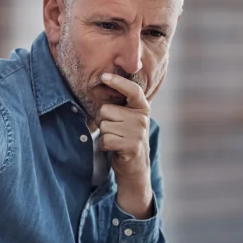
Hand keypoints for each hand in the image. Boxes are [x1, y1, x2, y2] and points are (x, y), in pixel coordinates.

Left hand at [98, 73, 153, 218]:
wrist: (134, 165)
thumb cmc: (125, 136)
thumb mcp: (127, 118)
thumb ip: (118, 105)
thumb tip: (100, 86)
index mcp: (142, 107)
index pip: (132, 90)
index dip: (118, 82)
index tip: (104, 76)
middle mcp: (142, 118)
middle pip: (106, 110)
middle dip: (103, 121)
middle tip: (114, 130)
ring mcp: (138, 132)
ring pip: (104, 126)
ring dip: (104, 135)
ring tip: (116, 139)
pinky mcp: (132, 146)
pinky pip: (106, 140)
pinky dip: (104, 146)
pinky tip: (114, 148)